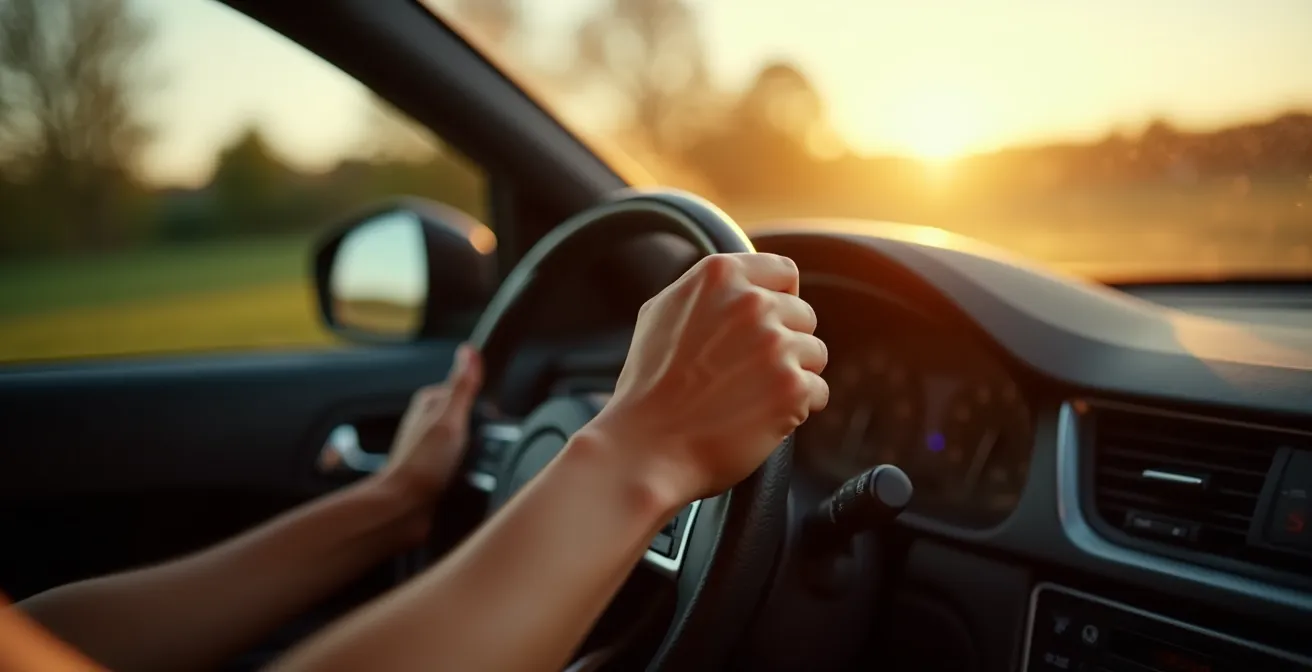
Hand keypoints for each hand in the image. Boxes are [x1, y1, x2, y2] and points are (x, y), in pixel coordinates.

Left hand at [381, 344, 483, 502]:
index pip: (467, 392)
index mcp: (429, 402)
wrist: (404, 509)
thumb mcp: (450, 418)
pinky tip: (472, 481)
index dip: (484, 406)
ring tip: (475, 467)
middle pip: (470, 417)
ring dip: (476, 454)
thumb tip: (469, 350)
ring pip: (468, 442)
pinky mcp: (436, 471)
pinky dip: (471, 472)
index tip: (490, 420)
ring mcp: (431, 448)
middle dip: (481, 431)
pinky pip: (464, 465)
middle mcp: (428, 423)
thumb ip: (462, 385)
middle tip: (480, 447)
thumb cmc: (422, 464)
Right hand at [585, 253, 827, 503]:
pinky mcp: (792, 388)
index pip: (784, 271)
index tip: (768, 323)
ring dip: (793, 374)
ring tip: (752, 395)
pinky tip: (761, 416)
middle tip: (748, 372)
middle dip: (784, 341)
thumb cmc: (649, 387)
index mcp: (720, 276)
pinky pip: (818, 391)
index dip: (779, 299)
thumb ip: (707, 290)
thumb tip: (743, 284)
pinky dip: (797, 407)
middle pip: (804, 314)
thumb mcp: (662, 312)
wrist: (646, 446)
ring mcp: (775, 345)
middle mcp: (752, 303)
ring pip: (814, 353)